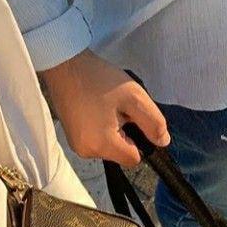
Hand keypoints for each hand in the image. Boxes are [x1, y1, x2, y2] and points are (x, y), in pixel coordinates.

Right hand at [40, 50, 169, 166]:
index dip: (139, 139)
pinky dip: (100, 129)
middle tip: (117, 108)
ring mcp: (76, 146)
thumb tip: (162, 142)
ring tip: (104, 106)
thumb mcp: (134, 97)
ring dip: (113, 131)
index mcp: (102, 145)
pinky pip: (95, 141)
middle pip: (120, 154)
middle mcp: (87, 152)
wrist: (64, 66)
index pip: (133, 159)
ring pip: (108, 147)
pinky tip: (94, 109)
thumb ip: (153, 122)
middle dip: (125, 134)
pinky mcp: (71, 138)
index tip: (132, 118)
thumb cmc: (98, 79)